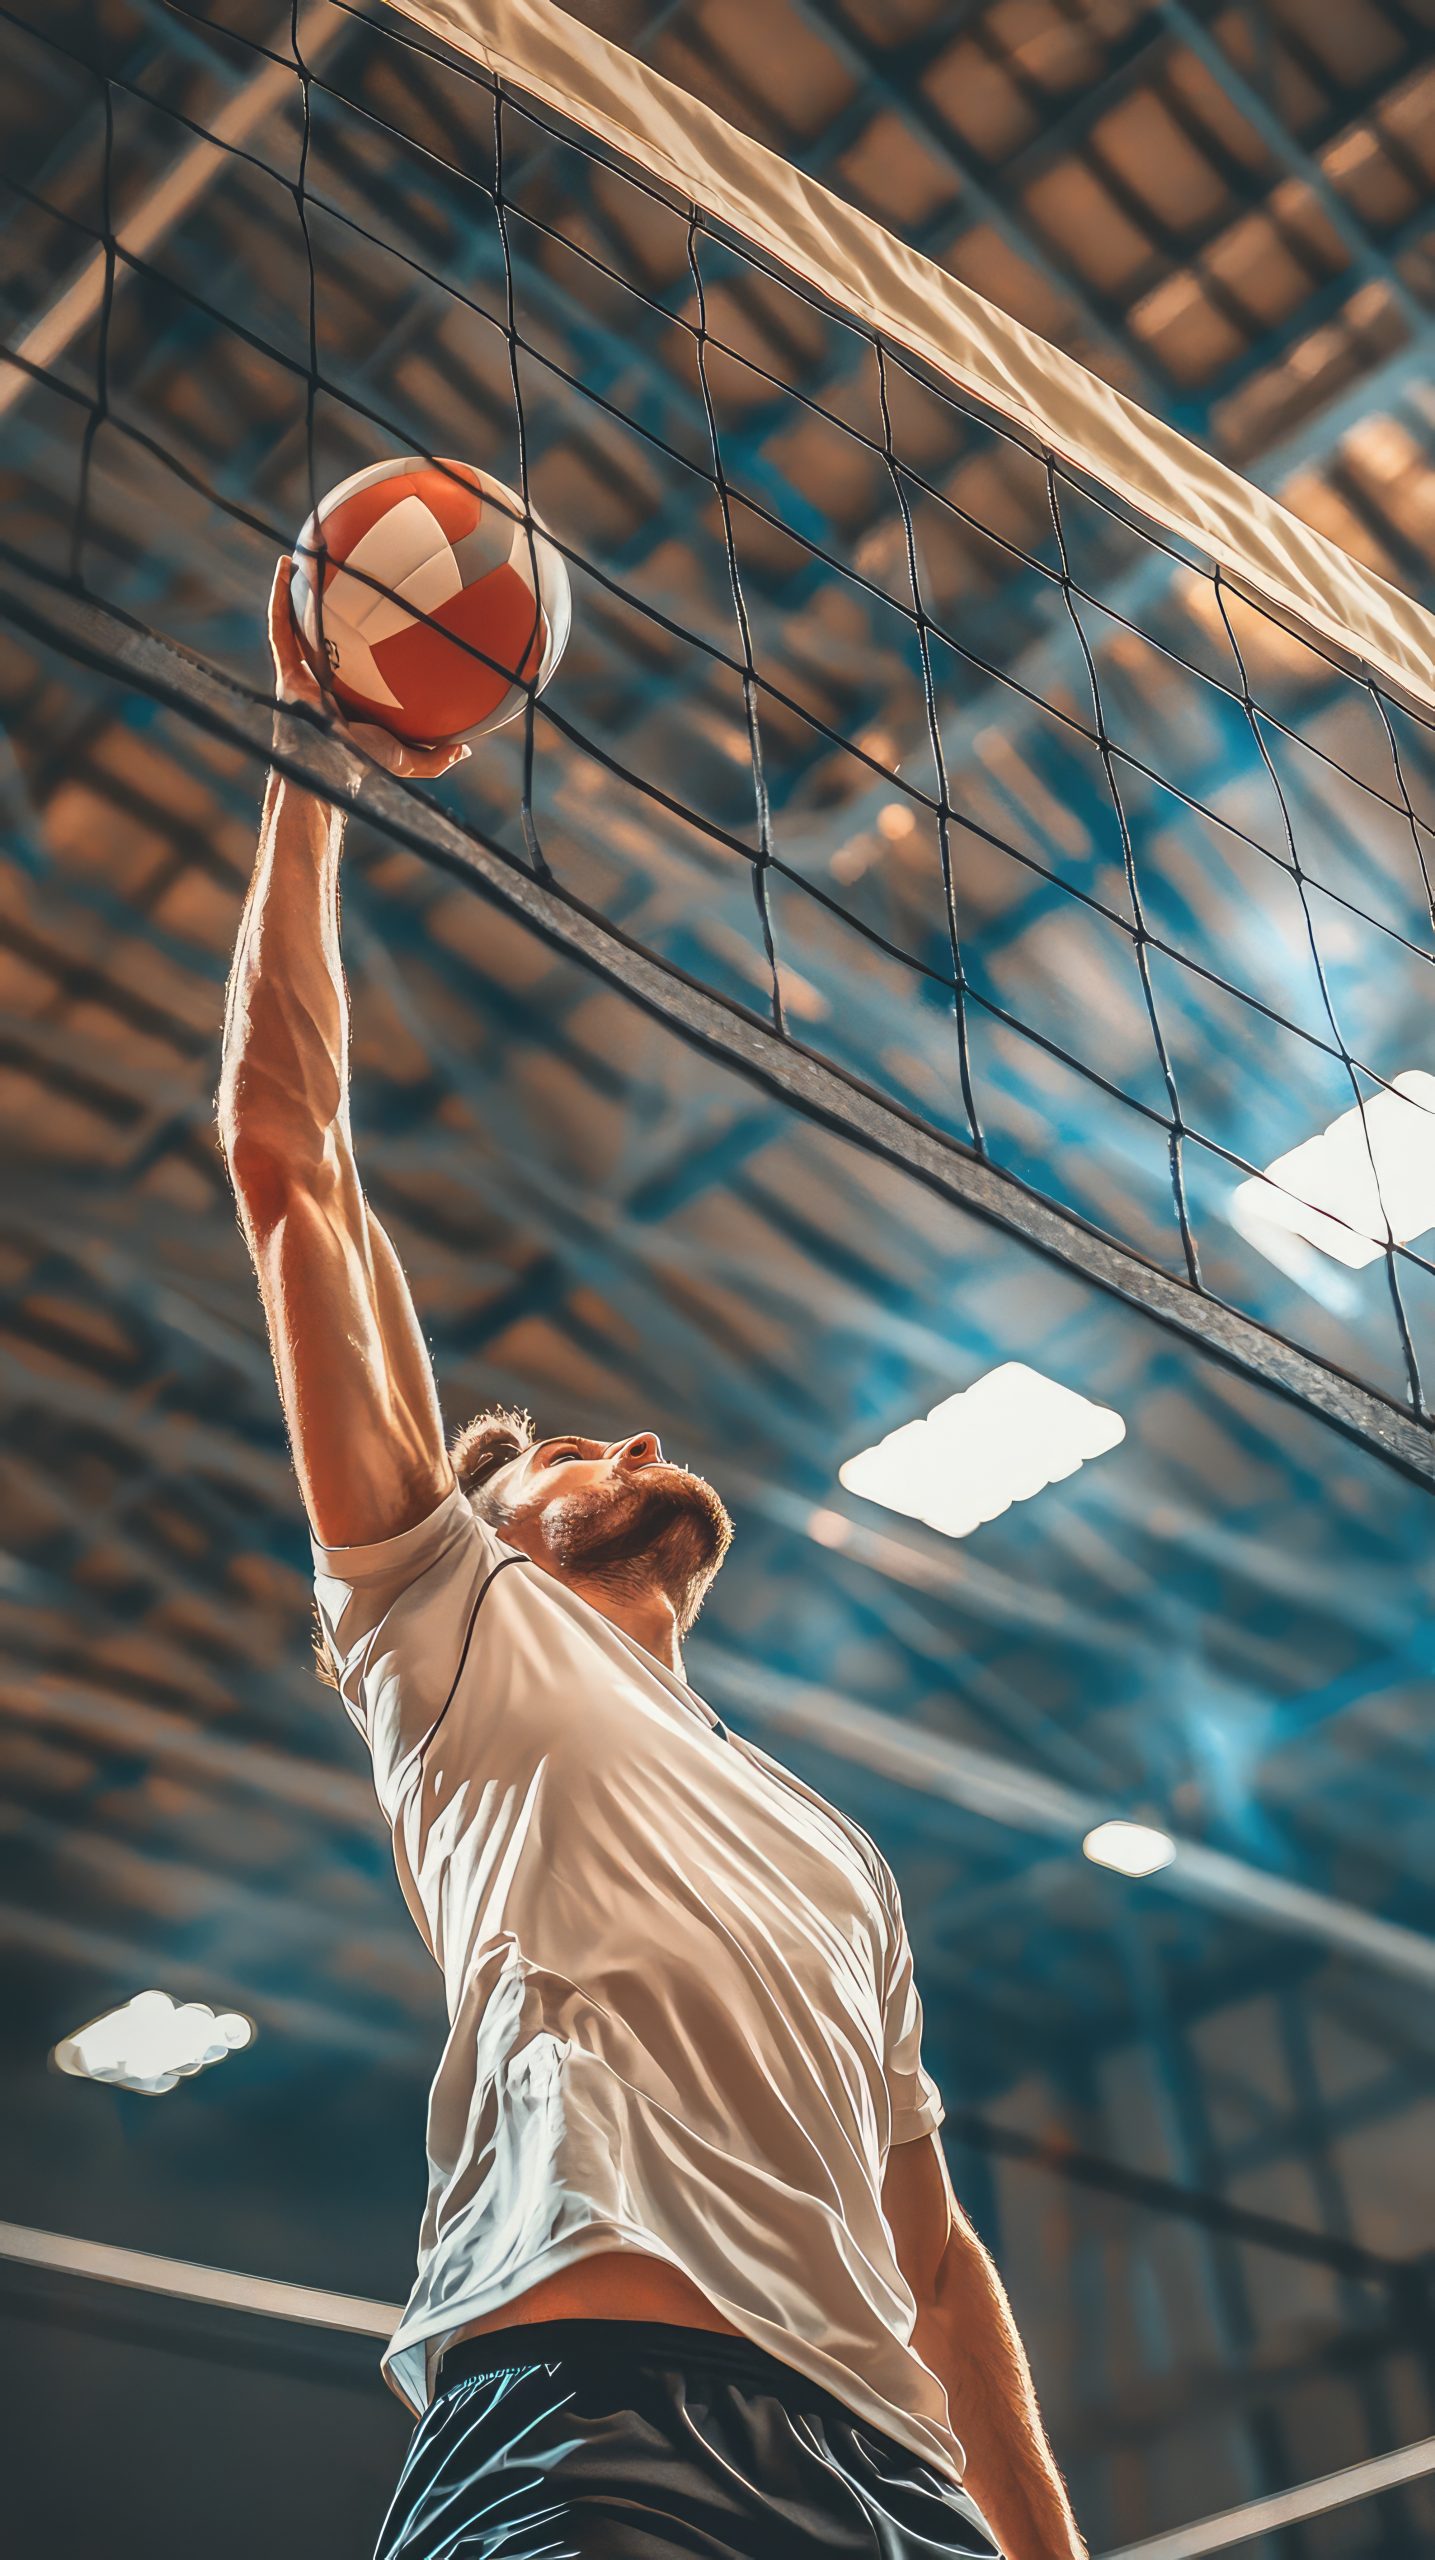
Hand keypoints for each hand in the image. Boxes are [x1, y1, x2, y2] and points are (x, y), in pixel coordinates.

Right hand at [267, 556, 471, 782]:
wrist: (330, 767)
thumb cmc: (365, 765)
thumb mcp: (410, 760)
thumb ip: (437, 756)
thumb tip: (467, 751)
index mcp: (353, 688)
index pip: (361, 653)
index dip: (368, 630)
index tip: (384, 602)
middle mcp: (328, 673)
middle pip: (332, 628)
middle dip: (335, 597)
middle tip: (345, 563)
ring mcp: (305, 667)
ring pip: (301, 618)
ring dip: (300, 585)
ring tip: (306, 550)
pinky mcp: (285, 666)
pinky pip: (281, 624)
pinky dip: (280, 596)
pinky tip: (286, 567)